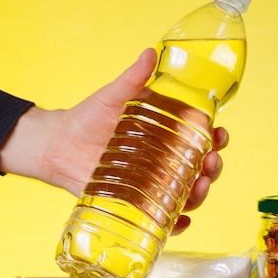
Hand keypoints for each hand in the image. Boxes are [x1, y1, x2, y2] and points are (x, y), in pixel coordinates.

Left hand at [0, 48, 226, 233]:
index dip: (216, 140)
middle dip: (213, 169)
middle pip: (201, 171)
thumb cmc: (87, 119)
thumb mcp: (113, 97)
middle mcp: (165, 163)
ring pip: (187, 196)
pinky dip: (176, 224)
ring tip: (200, 187)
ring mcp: (153, 186)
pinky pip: (162, 219)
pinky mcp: (137, 205)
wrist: (58, 144)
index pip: (201, 140)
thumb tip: (150, 53)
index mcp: (166, 137)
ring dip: (200, 195)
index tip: (219, 136)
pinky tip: (182, 221)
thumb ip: (133, 79)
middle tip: (211, 163)